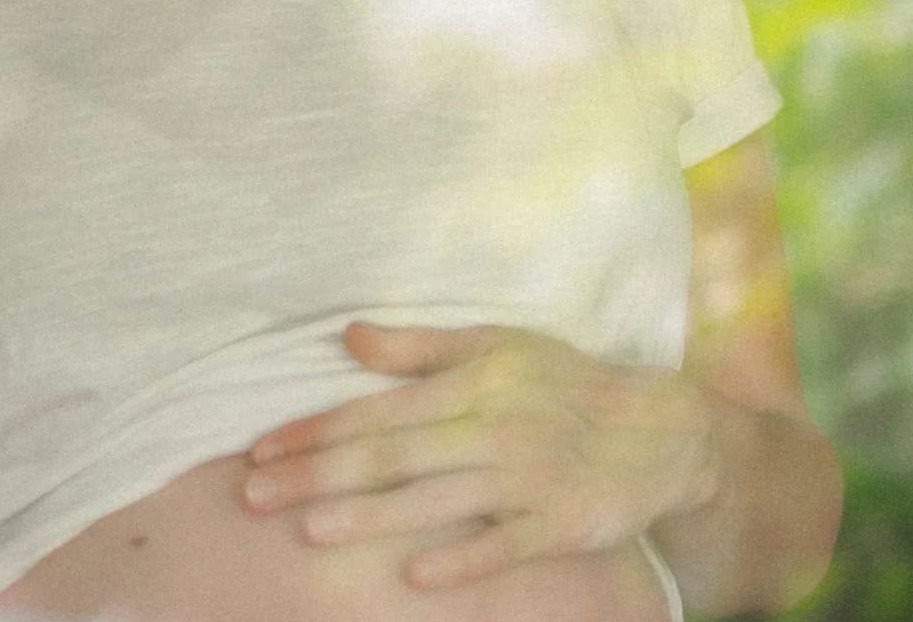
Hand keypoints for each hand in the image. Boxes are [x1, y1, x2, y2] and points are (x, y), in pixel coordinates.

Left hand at [240, 322, 721, 588]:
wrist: (658, 430)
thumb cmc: (563, 383)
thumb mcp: (497, 346)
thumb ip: (419, 348)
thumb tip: (347, 336)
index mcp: (476, 380)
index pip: (378, 408)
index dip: (315, 430)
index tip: (259, 450)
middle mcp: (497, 426)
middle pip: (394, 455)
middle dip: (318, 474)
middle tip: (254, 496)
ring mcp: (528, 477)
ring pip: (437, 500)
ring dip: (372, 516)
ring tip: (311, 530)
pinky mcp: (559, 522)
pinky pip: (504, 543)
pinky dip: (462, 558)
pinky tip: (416, 576)